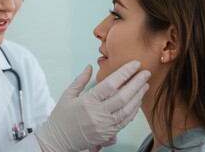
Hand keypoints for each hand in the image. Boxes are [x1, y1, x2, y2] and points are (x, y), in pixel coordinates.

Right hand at [35, 61, 149, 151]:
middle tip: (146, 73)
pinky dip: (133, 110)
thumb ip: (80, 80)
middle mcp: (98, 114)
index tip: (134, 64)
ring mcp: (105, 126)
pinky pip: (125, 121)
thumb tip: (90, 66)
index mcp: (87, 102)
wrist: (58, 140)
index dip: (124, 73)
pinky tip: (137, 101)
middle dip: (137, 83)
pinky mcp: (108, 134)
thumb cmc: (61, 117)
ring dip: (138, 97)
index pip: (110, 84)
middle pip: (123, 97)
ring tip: (144, 85)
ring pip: (128, 110)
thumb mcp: (67, 95)